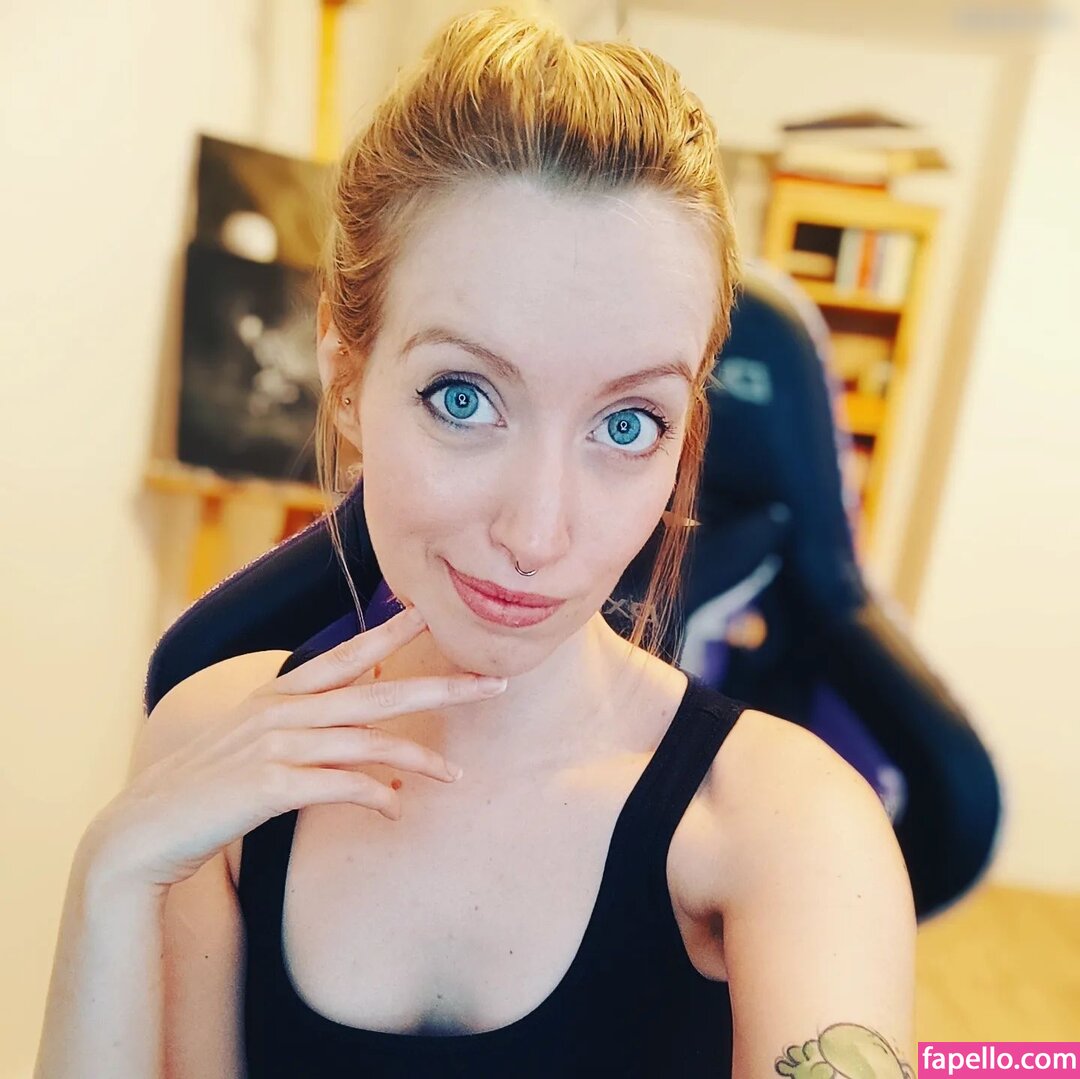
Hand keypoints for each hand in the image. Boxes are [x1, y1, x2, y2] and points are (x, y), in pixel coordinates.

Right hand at [84, 607, 506, 891]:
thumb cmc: (207, 790)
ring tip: (455, 776)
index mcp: (277, 696)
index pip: (345, 655)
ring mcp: (275, 746)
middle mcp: (281, 712)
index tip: (430, 613)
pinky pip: (341, 787)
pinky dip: (375, 797)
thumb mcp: (254, 746)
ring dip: (418, 760)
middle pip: (376, 692)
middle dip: (439, 687)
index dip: (390, 633)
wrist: (144, 833)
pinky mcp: (269, 786)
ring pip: (367, 742)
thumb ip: (306, 736)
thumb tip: (372, 757)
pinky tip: (395, 809)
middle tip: (492, 682)